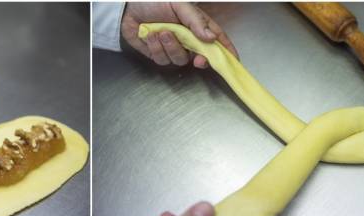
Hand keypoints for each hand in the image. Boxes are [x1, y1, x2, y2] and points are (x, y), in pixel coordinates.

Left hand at [121, 2, 237, 67]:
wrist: (129, 7)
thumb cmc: (155, 1)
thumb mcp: (180, 5)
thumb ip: (196, 22)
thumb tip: (211, 38)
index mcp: (197, 25)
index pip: (217, 40)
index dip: (226, 51)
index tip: (234, 61)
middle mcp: (187, 39)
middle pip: (201, 57)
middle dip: (199, 59)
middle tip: (197, 59)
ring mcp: (173, 48)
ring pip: (179, 60)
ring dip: (171, 46)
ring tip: (162, 31)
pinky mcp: (158, 54)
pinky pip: (162, 59)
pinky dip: (156, 48)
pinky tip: (150, 35)